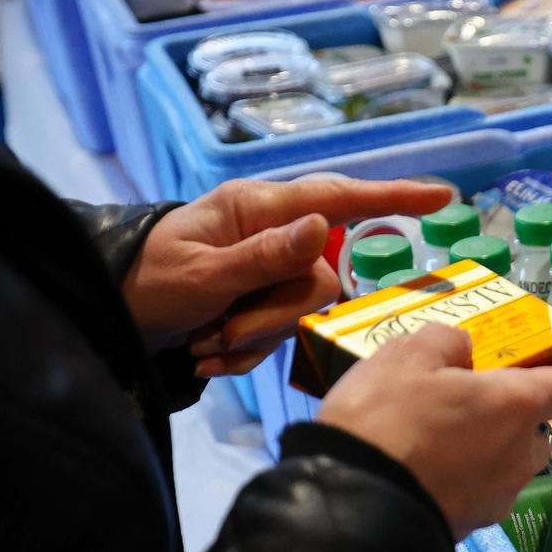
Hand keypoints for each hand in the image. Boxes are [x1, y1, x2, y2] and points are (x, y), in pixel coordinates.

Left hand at [124, 177, 452, 376]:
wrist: (110, 317)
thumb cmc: (145, 284)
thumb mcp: (202, 274)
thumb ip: (265, 256)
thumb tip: (323, 225)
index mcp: (256, 210)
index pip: (337, 197)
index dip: (392, 199)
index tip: (441, 198)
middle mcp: (271, 235)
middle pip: (319, 278)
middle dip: (274, 316)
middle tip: (222, 334)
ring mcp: (270, 272)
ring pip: (302, 312)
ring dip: (255, 338)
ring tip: (205, 345)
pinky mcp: (263, 305)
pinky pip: (280, 334)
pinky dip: (245, 353)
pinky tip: (207, 354)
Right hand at [315, 324, 551, 539]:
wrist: (354, 511)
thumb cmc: (386, 421)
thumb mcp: (404, 356)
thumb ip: (445, 341)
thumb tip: (463, 349)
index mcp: (518, 406)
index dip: (549, 372)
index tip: (519, 368)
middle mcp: (522, 455)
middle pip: (532, 430)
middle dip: (506, 417)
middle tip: (460, 405)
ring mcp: (501, 497)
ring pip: (505, 466)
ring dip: (483, 452)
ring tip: (433, 443)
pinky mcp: (474, 528)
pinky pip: (476, 494)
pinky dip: (460, 482)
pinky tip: (421, 475)